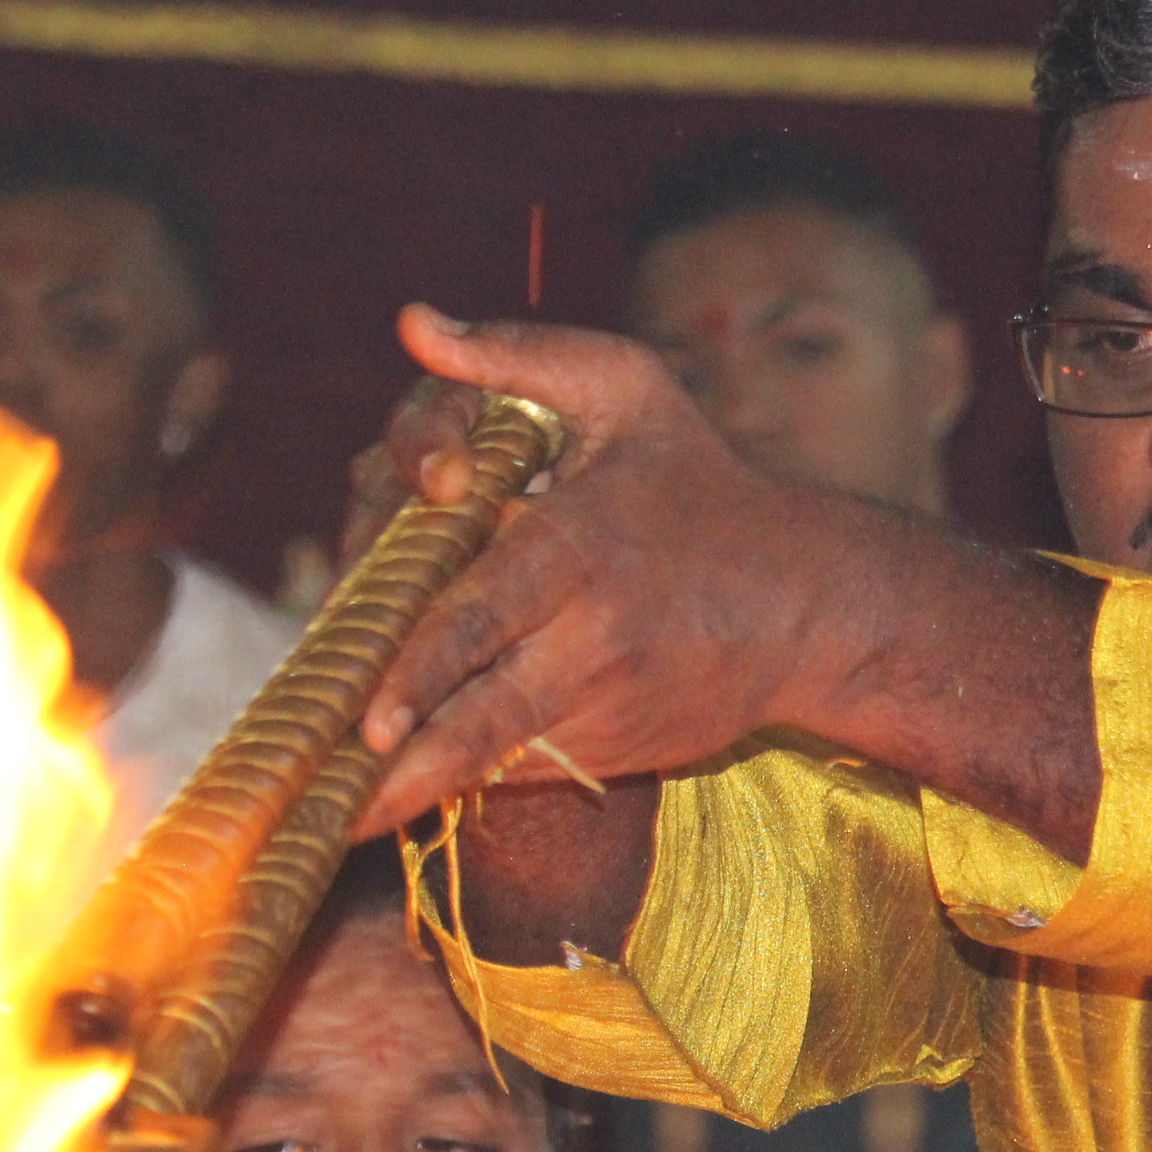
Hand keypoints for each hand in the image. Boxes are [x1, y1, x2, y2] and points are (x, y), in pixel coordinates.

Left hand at [346, 309, 928, 837]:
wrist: (811, 604)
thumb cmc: (699, 483)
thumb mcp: (625, 391)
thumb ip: (517, 356)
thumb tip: (415, 327)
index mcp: (578, 546)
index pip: (481, 614)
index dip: (419, 668)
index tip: (368, 713)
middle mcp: (589, 637)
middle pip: (480, 710)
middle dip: (406, 759)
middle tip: (339, 790)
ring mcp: (598, 704)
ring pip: (491, 756)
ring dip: (415, 792)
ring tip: (345, 824)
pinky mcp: (608, 750)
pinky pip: (521, 768)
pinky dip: (463, 779)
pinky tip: (399, 799)